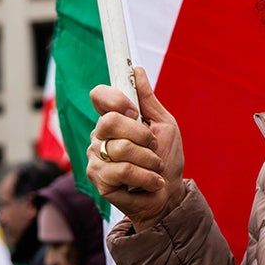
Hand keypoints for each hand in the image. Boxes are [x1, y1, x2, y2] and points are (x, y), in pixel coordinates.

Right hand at [86, 67, 185, 231]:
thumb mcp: (164, 125)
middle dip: (142, 134)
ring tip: (155, 167)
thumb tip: (136, 69)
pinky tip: (152, 183)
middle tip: (153, 145)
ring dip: (150, 159)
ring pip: (121, 148)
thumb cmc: (166, 158)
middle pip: (109, 121)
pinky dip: (147, 176)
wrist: (169, 195)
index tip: (133, 110)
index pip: (98, 96)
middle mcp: (99, 136)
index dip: (113, 97)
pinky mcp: (99, 180)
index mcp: (114, 119)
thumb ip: (148, 100)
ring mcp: (95, 158)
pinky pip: (124, 170)